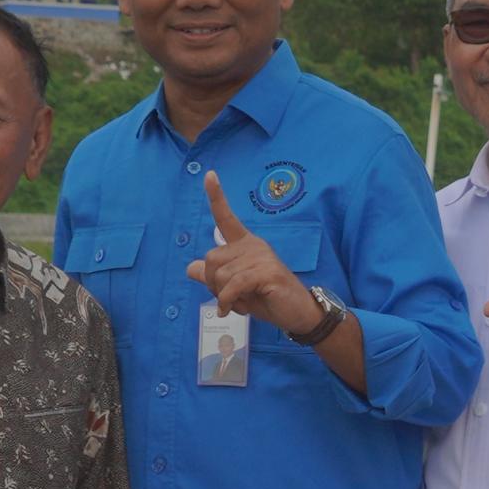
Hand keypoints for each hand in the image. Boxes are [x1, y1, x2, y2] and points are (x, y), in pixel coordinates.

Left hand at [186, 171, 323, 335]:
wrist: (298, 313)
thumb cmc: (267, 298)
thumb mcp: (235, 288)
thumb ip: (214, 276)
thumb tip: (191, 267)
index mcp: (245, 244)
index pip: (226, 218)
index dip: (216, 197)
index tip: (209, 175)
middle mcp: (253, 245)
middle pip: (211, 259)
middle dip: (213, 284)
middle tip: (230, 298)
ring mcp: (261, 257)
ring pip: (221, 275)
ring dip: (224, 296)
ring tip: (241, 302)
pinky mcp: (267, 272)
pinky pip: (233, 285)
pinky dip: (228, 301)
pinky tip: (234, 309)